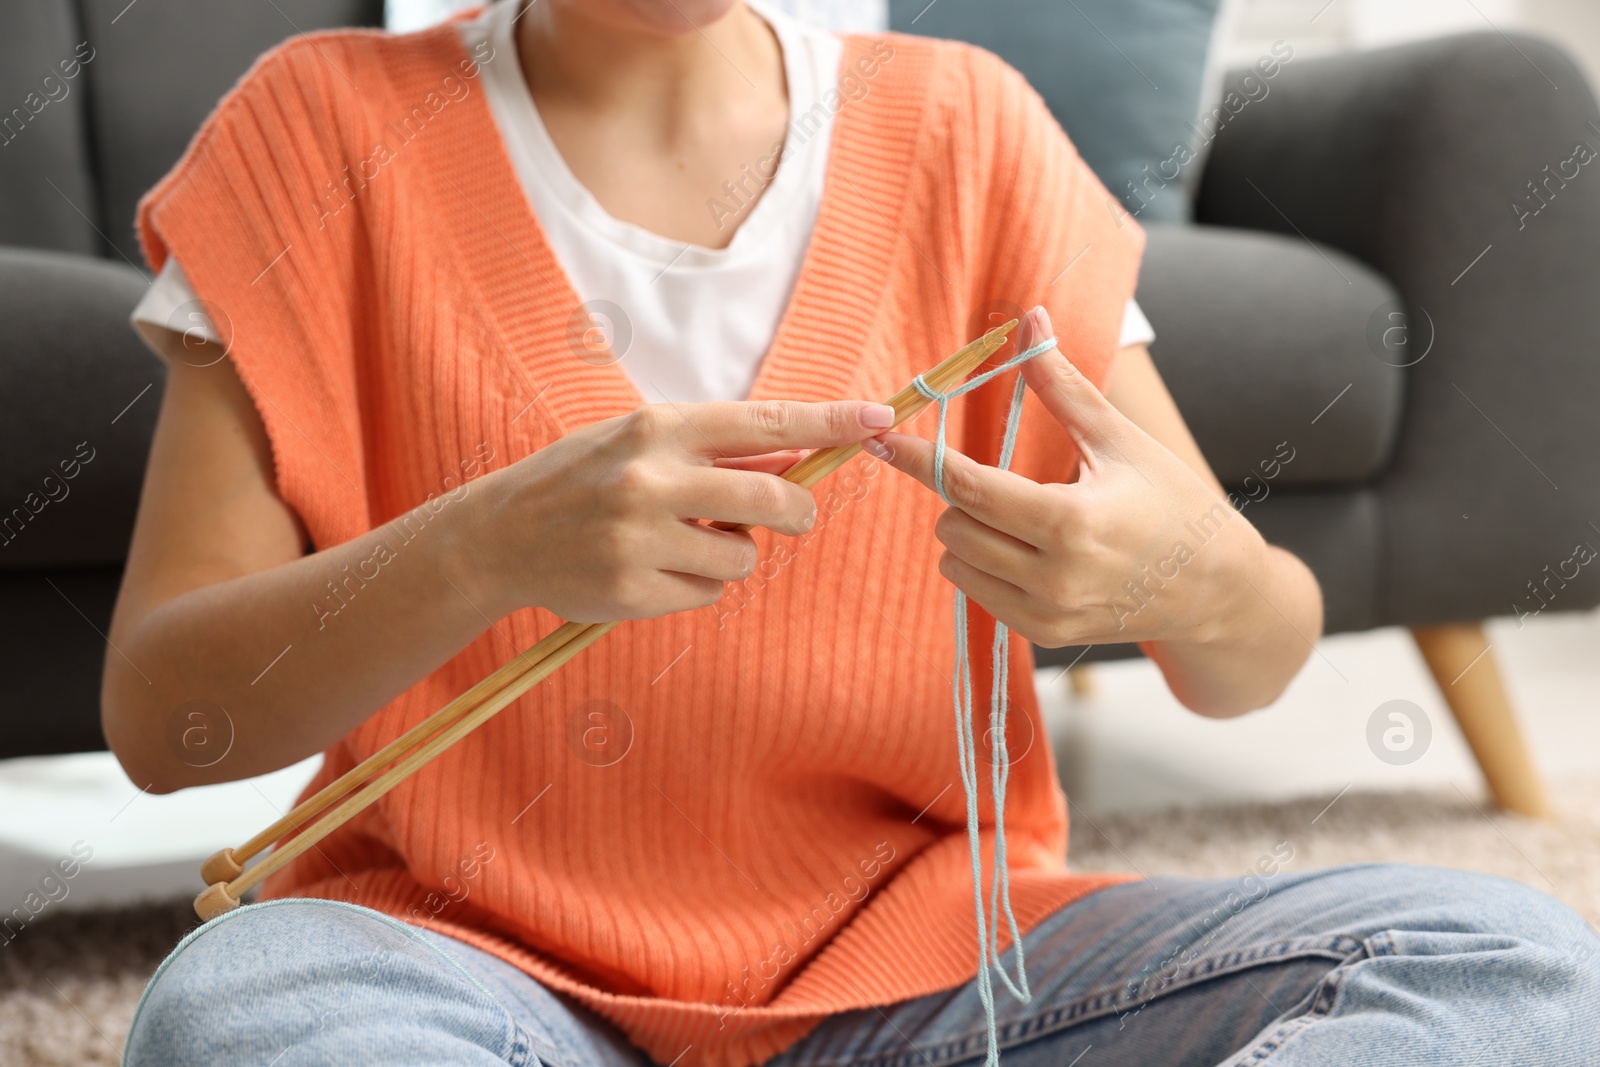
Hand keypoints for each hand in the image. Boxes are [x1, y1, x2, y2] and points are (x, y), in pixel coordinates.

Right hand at [455, 400, 895, 622]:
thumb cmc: (582, 480)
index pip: (764, 421)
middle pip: (773, 497)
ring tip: (684, 543)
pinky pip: (707, 594)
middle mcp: (651, 479)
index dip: (830, 421)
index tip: (882, 418)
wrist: (498, 535)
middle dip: (795, 511)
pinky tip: (652, 572)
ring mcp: (639, 538)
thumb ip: (714, 449)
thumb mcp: (640, 443)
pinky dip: (697, 586)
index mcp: (657, 429)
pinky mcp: (632, 591)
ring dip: (733, 554)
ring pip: (742, 555)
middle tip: (791, 515)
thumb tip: (797, 455)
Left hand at [870, 307, 1265, 649]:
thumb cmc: (1173, 503)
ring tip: (1018, 517)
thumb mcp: (1119, 440)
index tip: (879, 437)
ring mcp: (1048, 613)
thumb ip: (1062, 385)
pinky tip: (1025, 550)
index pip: (968, 488)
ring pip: (956, 563)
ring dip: (968, 533)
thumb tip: (1031, 318)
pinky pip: (977, 594)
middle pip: (954, 525)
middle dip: (960, 495)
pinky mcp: (1045, 635)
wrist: (1216, 588)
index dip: (918, 459)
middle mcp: (1055, 576)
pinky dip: (984, 566)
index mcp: (1071, 522)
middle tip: (999, 479)